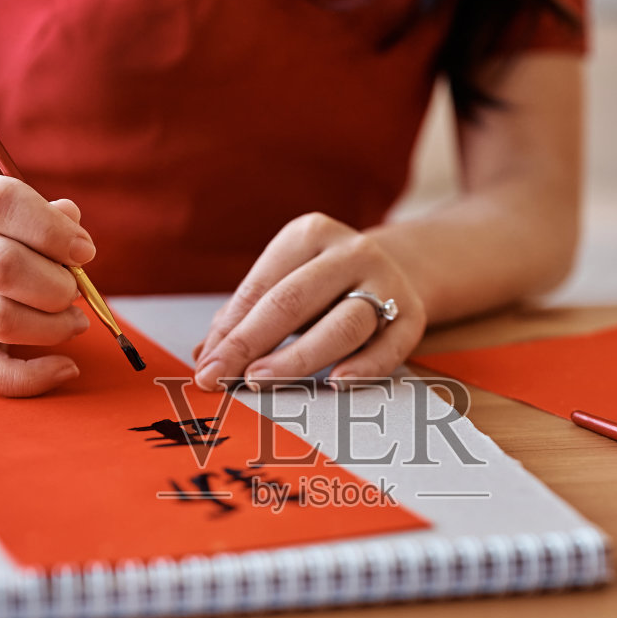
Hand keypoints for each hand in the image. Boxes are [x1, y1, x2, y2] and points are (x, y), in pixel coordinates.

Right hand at [0, 176, 95, 395]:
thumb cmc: (4, 254)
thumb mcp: (24, 227)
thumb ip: (51, 221)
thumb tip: (70, 217)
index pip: (4, 202)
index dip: (52, 229)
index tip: (84, 252)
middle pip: (4, 266)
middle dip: (57, 287)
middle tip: (74, 294)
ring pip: (2, 319)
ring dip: (53, 327)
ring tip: (72, 323)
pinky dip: (37, 376)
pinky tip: (64, 367)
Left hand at [193, 213, 426, 389]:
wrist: (397, 269)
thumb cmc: (323, 285)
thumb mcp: (285, 283)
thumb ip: (243, 317)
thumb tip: (203, 356)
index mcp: (311, 233)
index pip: (262, 287)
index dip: (230, 331)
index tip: (205, 368)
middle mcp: (352, 251)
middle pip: (295, 301)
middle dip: (251, 343)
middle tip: (221, 377)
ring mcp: (387, 283)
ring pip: (343, 324)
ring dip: (298, 357)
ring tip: (261, 381)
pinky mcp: (413, 315)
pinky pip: (389, 347)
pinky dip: (365, 366)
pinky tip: (336, 384)